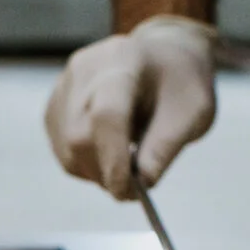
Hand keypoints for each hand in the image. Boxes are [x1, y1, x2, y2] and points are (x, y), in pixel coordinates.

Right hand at [44, 15, 217, 198]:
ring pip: (68, 148)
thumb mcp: (193, 112)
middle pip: (80, 136)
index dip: (113, 158)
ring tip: (126, 163)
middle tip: (132, 188)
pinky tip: (110, 152)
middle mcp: (85, 69)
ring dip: (97, 170)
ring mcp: (64, 86)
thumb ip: (166, 146)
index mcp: (124, 60)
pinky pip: (63, 149)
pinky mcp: (55, 104)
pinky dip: (86, 163)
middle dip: (105, 170)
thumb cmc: (180, 83)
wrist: (161, 57)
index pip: (107, 115)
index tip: (128, 191)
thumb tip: (142, 183)